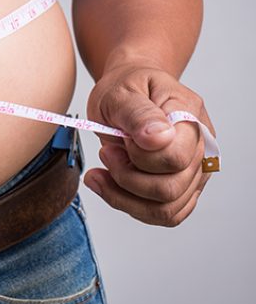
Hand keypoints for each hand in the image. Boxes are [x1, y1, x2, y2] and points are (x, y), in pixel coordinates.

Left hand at [84, 61, 213, 226]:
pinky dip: (129, 204)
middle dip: (126, 177)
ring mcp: (194, 172)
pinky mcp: (182, 188)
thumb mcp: (121, 92)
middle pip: (170, 190)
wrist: (129, 92)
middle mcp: (201, 147)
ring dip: (123, 196)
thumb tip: (159, 137)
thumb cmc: (127, 89)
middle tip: (106, 152)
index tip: (118, 139)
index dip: (139, 156)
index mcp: (190, 116)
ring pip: (166, 210)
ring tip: (103, 170)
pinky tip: (108, 184)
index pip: (175, 157)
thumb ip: (138, 114)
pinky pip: (161, 214)